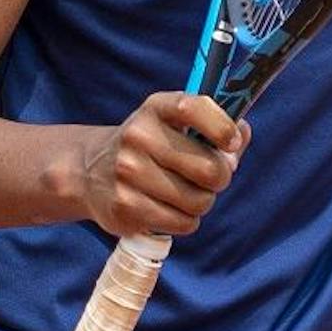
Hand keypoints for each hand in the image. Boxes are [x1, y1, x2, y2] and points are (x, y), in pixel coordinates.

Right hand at [76, 93, 246, 236]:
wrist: (89, 171)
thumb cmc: (151, 147)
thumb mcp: (176, 125)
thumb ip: (216, 128)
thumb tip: (242, 135)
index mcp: (156, 108)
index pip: (193, 108)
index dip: (222, 127)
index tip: (232, 143)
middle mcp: (138, 136)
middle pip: (208, 169)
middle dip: (220, 178)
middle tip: (209, 177)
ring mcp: (128, 173)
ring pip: (198, 201)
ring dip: (201, 202)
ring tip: (185, 193)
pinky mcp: (124, 207)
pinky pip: (182, 223)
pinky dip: (185, 220)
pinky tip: (169, 208)